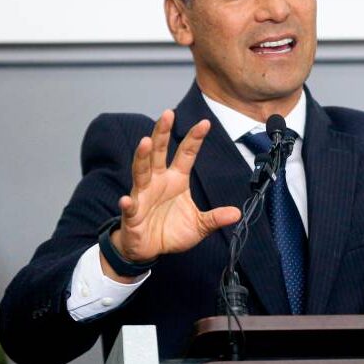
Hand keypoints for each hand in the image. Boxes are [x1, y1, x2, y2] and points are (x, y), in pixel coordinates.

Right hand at [103, 111, 240, 278]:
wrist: (148, 249)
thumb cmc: (171, 231)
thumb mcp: (199, 225)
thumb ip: (215, 217)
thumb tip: (237, 214)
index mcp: (176, 180)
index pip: (186, 154)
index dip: (194, 138)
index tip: (204, 122)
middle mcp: (158, 182)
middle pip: (159, 153)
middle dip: (162, 133)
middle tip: (168, 114)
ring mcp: (143, 195)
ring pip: (141, 171)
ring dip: (142, 157)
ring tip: (145, 142)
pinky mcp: (132, 214)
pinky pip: (130, 207)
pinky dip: (127, 203)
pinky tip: (127, 200)